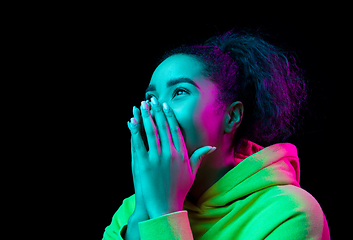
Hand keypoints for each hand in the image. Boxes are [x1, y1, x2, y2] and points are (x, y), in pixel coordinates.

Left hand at [128, 97, 215, 218]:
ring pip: (151, 132)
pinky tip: (131, 121)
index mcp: (181, 154)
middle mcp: (170, 153)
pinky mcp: (144, 164)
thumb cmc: (179, 190)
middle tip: (152, 100)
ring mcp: (156, 158)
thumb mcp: (192, 173)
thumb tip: (211, 147)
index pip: (175, 130)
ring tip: (141, 105)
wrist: (165, 207)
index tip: (165, 106)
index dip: (169, 116)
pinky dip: (134, 131)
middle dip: (157, 112)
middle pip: (163, 127)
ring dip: (145, 116)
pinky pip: (138, 144)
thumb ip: (199, 157)